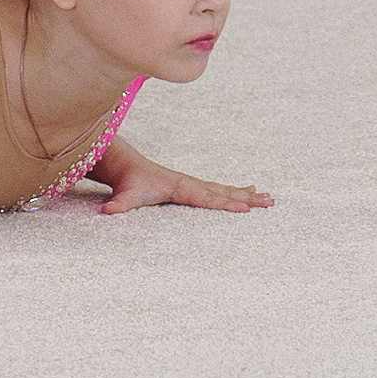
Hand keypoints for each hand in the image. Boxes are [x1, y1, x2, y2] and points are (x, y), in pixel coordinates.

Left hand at [98, 161, 273, 216]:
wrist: (126, 165)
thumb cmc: (128, 182)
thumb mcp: (123, 195)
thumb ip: (118, 205)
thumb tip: (107, 212)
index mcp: (179, 187)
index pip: (206, 197)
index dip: (226, 203)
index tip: (246, 208)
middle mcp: (190, 183)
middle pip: (223, 192)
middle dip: (247, 198)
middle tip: (269, 201)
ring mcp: (192, 183)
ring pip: (224, 189)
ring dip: (246, 194)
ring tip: (268, 197)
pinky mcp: (191, 186)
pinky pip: (218, 189)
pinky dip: (235, 191)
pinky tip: (249, 190)